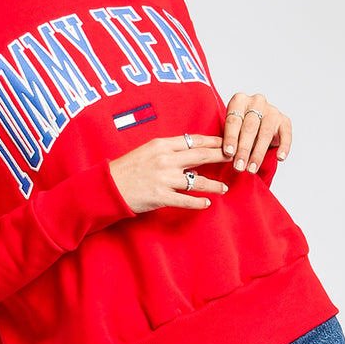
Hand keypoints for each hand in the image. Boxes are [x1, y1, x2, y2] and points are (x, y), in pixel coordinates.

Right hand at [109, 134, 230, 214]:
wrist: (108, 186)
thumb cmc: (127, 169)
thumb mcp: (148, 151)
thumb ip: (169, 150)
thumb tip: (191, 152)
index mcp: (162, 144)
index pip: (194, 140)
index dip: (214, 141)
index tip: (228, 142)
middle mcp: (165, 159)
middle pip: (201, 156)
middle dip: (221, 156)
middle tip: (236, 158)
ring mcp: (164, 178)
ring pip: (197, 180)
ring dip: (214, 184)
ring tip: (224, 187)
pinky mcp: (160, 196)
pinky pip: (185, 200)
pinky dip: (199, 202)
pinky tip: (207, 203)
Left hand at [221, 93, 291, 172]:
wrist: (256, 127)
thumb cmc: (240, 129)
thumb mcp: (231, 131)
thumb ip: (229, 140)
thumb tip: (225, 156)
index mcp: (239, 100)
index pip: (234, 120)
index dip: (231, 138)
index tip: (229, 153)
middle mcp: (256, 102)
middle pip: (250, 127)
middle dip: (244, 149)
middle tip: (239, 166)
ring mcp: (272, 111)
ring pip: (265, 133)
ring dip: (258, 153)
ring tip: (252, 169)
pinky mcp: (284, 121)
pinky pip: (286, 135)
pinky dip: (283, 147)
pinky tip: (280, 157)